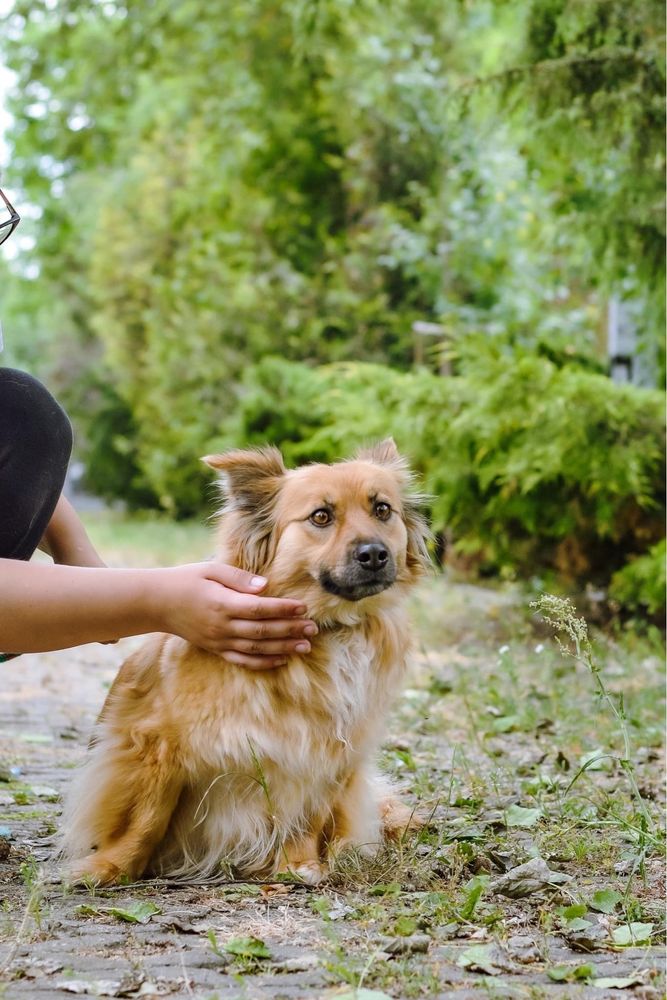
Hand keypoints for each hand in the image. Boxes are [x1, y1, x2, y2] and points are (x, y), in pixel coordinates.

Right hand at [156, 562, 316, 667]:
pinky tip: (281, 660)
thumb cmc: (186, 580)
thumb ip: (239, 578)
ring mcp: (219, 641)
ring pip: (257, 648)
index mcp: (222, 603)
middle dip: (290, 630)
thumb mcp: (210, 569)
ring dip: (283, 648)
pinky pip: (243, 660)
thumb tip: (265, 586)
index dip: (283, 609)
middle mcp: (222, 626)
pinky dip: (263, 662)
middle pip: (262, 630)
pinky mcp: (216, 649)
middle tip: (313, 629)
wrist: (157, 603)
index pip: (260, 608)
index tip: (303, 608)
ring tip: (305, 647)